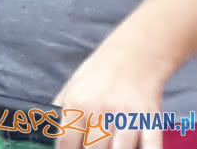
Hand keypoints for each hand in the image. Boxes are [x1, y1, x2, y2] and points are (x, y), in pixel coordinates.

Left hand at [54, 31, 175, 148]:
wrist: (134, 56)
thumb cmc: (100, 74)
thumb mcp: (71, 88)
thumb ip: (60, 111)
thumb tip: (46, 131)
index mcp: (77, 103)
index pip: (66, 141)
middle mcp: (100, 110)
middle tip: (92, 148)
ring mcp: (126, 116)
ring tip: (109, 147)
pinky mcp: (151, 120)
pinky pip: (150, 147)